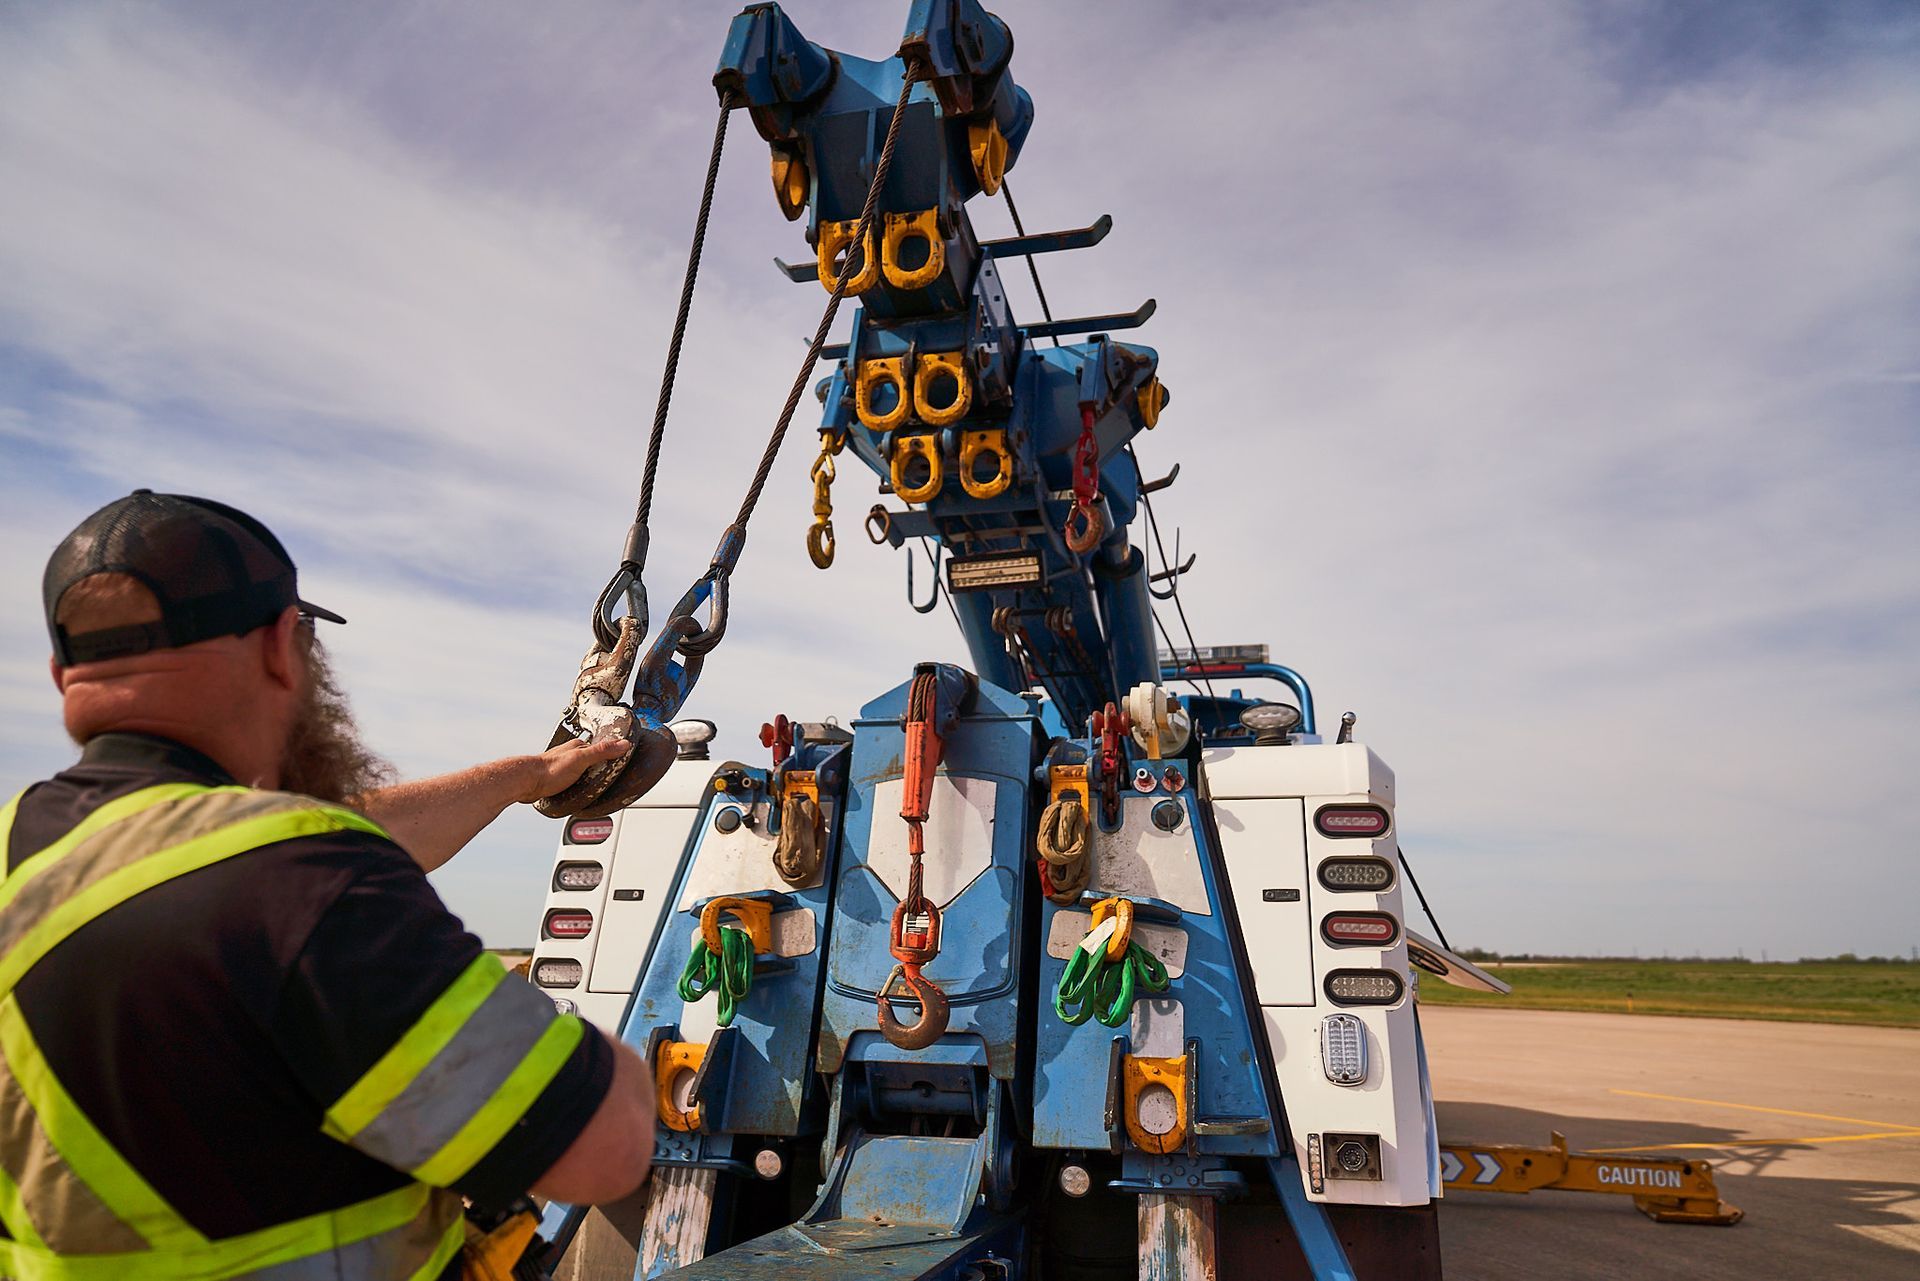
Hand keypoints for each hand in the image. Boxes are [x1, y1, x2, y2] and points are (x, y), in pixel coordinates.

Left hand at [518, 736, 632, 803]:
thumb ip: (602, 752)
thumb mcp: (581, 759)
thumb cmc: (549, 770)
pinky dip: (577, 785)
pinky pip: (571, 781)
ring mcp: (562, 767)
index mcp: (578, 747)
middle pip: (591, 759)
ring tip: (597, 785)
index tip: (623, 756)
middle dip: (600, 765)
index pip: (601, 747)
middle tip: (611, 773)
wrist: (526, 782)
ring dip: (587, 776)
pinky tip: (578, 791)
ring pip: (580, 770)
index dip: (612, 752)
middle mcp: (570, 755)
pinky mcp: (555, 779)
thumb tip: (624, 744)